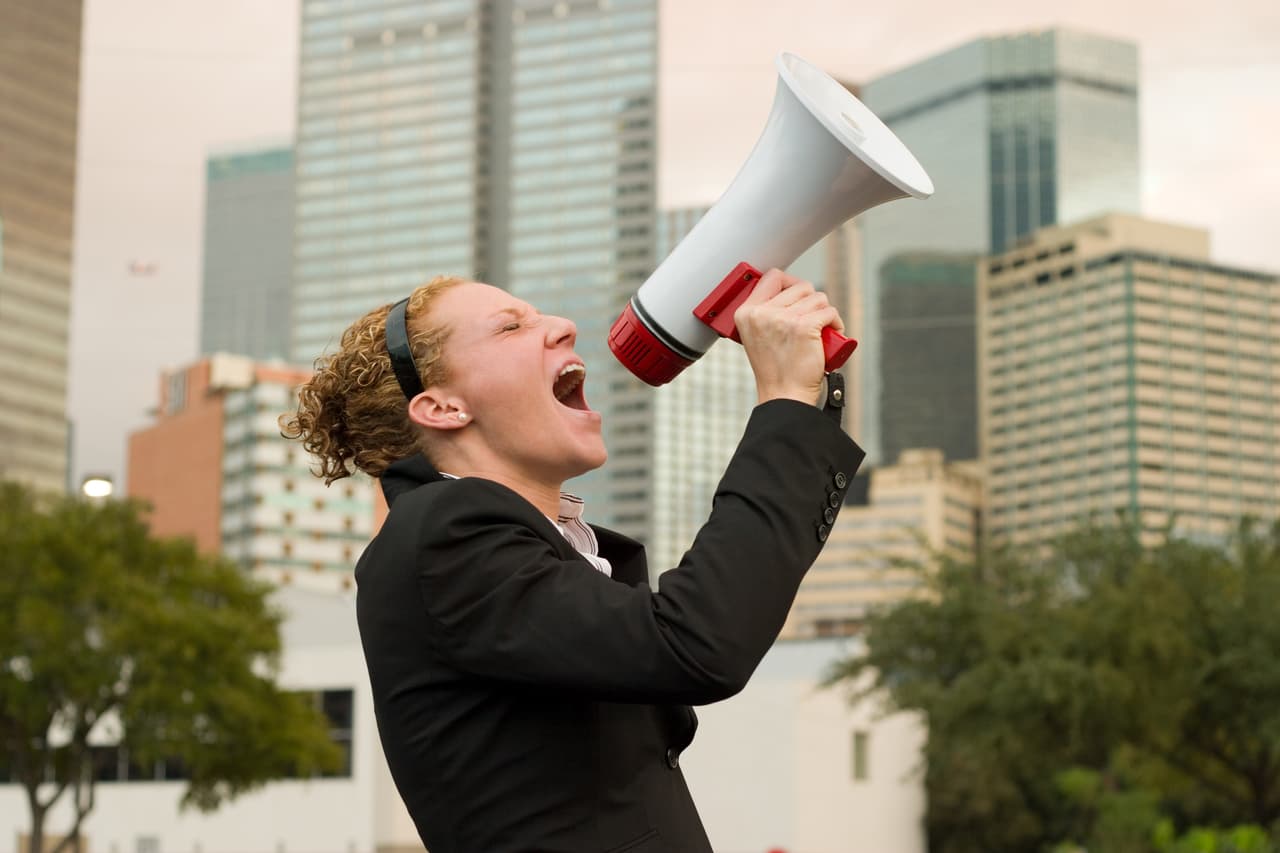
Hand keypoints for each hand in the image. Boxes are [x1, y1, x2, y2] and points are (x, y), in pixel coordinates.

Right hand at [733, 268, 843, 405]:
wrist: (785, 396)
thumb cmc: (776, 371)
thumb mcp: (758, 337)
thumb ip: (766, 313)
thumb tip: (788, 290)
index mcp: (746, 313)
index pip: (772, 277)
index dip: (790, 283)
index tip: (798, 298)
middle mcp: (761, 313)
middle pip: (800, 286)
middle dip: (811, 302)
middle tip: (810, 322)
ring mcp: (782, 318)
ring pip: (818, 297)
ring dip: (824, 313)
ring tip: (819, 332)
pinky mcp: (804, 326)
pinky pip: (829, 311)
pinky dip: (835, 323)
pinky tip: (830, 335)